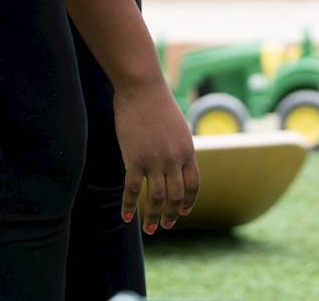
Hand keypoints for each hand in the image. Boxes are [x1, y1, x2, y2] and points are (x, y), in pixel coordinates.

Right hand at [113, 76, 198, 233]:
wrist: (142, 89)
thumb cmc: (158, 104)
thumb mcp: (178, 127)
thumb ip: (179, 147)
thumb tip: (178, 161)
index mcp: (188, 151)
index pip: (192, 185)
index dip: (188, 202)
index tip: (183, 212)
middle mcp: (174, 160)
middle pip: (175, 196)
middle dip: (170, 214)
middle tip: (164, 225)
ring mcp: (154, 161)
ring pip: (155, 198)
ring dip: (152, 217)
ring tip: (150, 229)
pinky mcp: (134, 159)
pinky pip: (131, 189)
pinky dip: (128, 206)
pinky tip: (126, 217)